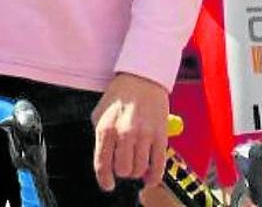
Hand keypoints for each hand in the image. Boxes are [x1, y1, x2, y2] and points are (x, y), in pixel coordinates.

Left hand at [91, 72, 169, 190]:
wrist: (142, 77)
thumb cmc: (119, 96)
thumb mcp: (100, 113)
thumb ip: (100, 138)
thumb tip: (105, 163)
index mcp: (106, 128)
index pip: (103, 164)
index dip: (105, 180)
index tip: (108, 185)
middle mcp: (124, 133)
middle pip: (123, 170)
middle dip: (123, 171)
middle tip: (124, 164)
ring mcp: (144, 134)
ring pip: (140, 169)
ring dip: (137, 171)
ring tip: (137, 162)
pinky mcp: (161, 135)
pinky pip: (158, 166)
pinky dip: (154, 177)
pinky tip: (150, 178)